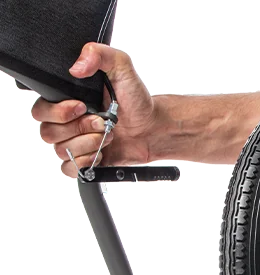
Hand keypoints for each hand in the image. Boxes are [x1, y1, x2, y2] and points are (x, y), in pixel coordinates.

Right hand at [32, 42, 156, 177]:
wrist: (154, 128)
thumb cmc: (137, 100)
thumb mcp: (121, 68)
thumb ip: (99, 54)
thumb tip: (76, 66)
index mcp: (67, 101)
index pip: (40, 110)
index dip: (58, 112)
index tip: (82, 106)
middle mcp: (68, 123)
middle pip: (48, 133)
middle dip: (78, 129)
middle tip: (101, 123)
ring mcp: (76, 143)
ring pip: (61, 152)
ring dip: (87, 145)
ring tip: (108, 137)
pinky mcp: (85, 162)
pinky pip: (69, 169)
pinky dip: (85, 163)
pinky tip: (101, 153)